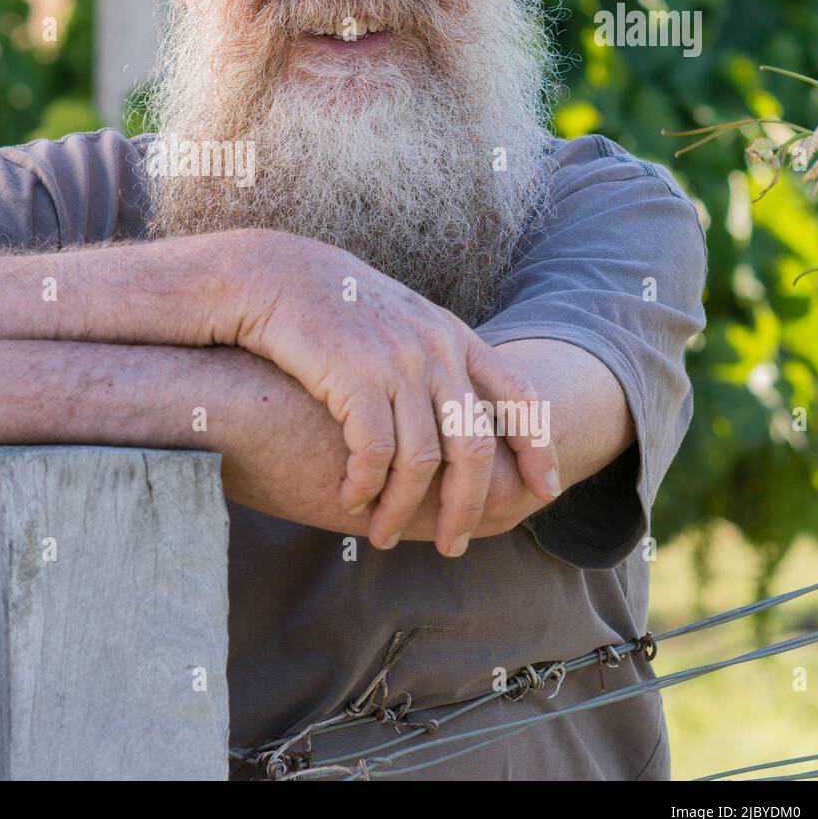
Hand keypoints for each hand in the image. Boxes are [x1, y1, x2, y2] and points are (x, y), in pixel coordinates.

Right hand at [224, 230, 560, 554]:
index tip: (544, 492)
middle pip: (474, 447)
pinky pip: (375, 453)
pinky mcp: (356, 376)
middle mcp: (436, 348)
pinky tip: (351, 500)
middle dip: (467, 506)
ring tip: (382, 534)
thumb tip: (454, 415)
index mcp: (453, 335)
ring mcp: (399, 361)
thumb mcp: (399, 320)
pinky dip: (365, 487)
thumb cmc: (330, 305)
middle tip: (452, 544)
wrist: (274, 274)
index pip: (519, 396)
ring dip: (401, 509)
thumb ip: (431, 357)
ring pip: (422, 461)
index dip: (538, 448)